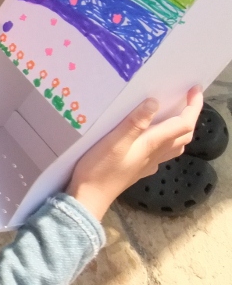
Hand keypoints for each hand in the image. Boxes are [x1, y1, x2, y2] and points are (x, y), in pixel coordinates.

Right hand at [66, 86, 202, 220]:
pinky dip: (165, 140)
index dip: (192, 106)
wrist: (90, 196)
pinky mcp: (139, 169)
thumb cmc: (99, 168)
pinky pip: (161, 153)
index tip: (194, 89)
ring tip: (174, 115)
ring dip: (180, 129)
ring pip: (175, 146)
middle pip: (184, 135)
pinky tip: (153, 137)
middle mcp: (155, 154)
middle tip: (186, 99)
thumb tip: (154, 102)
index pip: (183, 124)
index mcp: (152, 144)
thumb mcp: (114, 142)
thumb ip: (135, 123)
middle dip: (190, 116)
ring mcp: (148, 163)